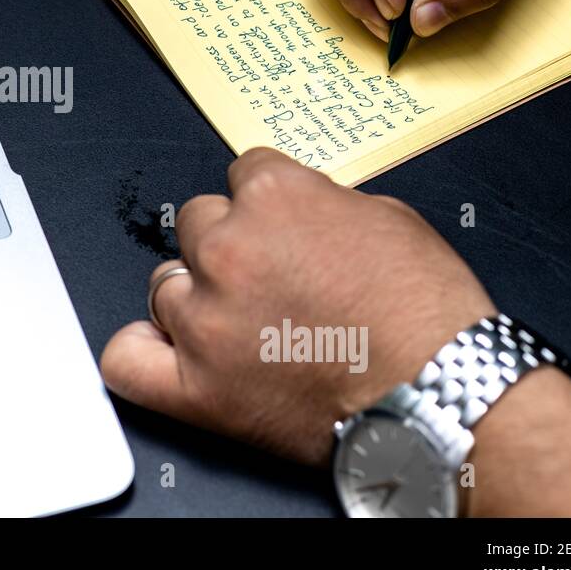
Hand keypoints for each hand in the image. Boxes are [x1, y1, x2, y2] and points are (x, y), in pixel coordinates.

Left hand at [99, 148, 493, 465]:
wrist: (443, 395)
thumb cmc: (427, 314)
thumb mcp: (388, 219)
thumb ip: (322, 203)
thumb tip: (298, 209)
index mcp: (274, 197)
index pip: (241, 174)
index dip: (264, 203)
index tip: (279, 227)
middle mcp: (229, 250)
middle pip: (196, 224)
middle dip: (229, 246)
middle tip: (268, 279)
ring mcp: (207, 319)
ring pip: (164, 284)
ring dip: (197, 297)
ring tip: (240, 323)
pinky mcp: (197, 386)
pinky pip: (127, 359)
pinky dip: (142, 352)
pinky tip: (168, 351)